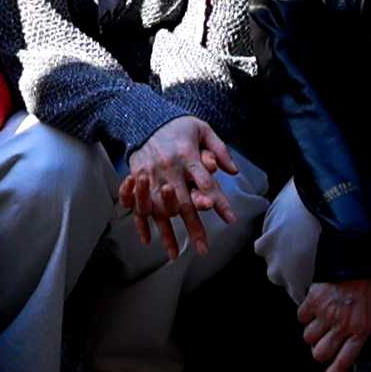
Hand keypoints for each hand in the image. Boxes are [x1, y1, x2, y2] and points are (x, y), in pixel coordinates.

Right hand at [119, 122, 234, 248]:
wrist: (144, 116)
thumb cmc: (179, 125)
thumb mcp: (202, 129)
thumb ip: (219, 149)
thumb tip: (232, 170)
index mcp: (187, 155)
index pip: (207, 184)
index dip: (219, 203)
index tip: (230, 220)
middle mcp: (169, 168)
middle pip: (184, 204)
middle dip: (194, 227)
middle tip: (203, 249)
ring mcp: (151, 176)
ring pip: (160, 210)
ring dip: (167, 233)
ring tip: (174, 254)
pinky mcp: (137, 179)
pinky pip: (138, 205)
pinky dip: (141, 224)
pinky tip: (147, 241)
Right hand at [298, 272, 370, 371]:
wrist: (358, 256)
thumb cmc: (370, 283)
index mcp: (361, 330)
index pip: (344, 361)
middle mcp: (342, 326)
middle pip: (320, 353)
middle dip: (319, 351)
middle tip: (324, 342)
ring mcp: (326, 314)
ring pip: (309, 337)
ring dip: (312, 332)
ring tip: (321, 321)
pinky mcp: (313, 301)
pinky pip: (301, 318)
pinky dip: (305, 315)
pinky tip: (314, 307)